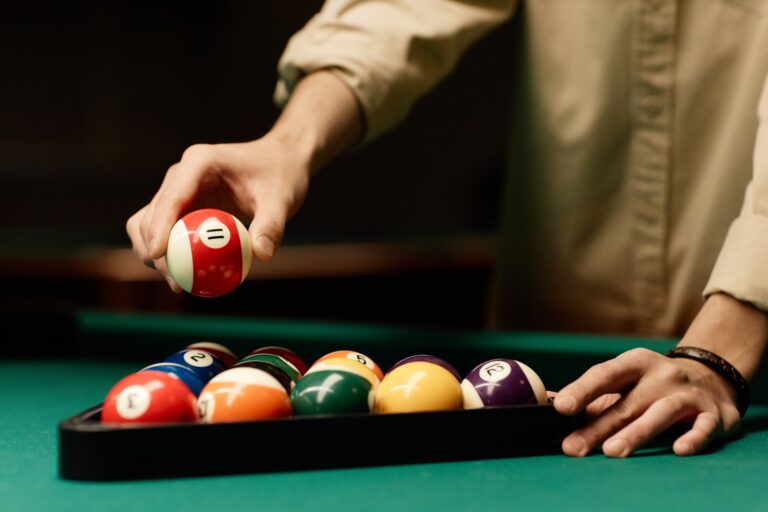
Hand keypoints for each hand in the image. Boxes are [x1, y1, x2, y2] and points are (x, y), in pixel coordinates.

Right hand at [125, 71, 361, 291]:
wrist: (280, 163)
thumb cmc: (280, 177)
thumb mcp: (281, 200)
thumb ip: (271, 226)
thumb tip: (261, 256)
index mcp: (200, 162)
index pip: (172, 196)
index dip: (158, 225)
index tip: (157, 255)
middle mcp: (182, 173)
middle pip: (153, 212)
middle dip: (154, 248)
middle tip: (177, 282)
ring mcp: (178, 189)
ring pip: (149, 223)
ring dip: (154, 253)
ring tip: (178, 283)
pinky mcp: (183, 204)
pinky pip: (166, 231)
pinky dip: (169, 253)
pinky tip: (184, 275)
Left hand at [553, 347, 741, 456]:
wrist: (712, 379)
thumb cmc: (654, 386)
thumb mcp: (626, 382)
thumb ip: (591, 395)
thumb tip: (546, 401)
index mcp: (635, 363)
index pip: (604, 374)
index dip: (582, 389)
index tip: (560, 406)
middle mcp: (662, 375)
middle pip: (626, 403)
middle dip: (597, 427)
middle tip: (574, 447)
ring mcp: (688, 393)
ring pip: (661, 412)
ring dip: (636, 432)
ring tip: (612, 451)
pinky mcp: (714, 414)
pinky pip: (703, 426)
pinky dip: (692, 437)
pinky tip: (678, 450)